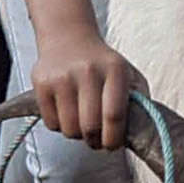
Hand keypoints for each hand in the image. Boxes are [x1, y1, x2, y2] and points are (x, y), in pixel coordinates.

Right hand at [32, 21, 143, 150]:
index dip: (114, 139)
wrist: (68, 37)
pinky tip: (66, 112)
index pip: (114, 115)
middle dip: (95, 141)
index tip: (113, 145)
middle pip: (90, 126)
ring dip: (77, 134)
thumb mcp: (129, 74)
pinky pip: (51, 124)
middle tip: (97, 140)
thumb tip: (141, 130)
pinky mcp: (41, 84)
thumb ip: (140, 101)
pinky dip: (59, 126)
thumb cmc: (102, 64)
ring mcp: (62, 77)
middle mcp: (88, 71)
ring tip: (82, 123)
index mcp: (115, 70)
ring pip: (69, 129)